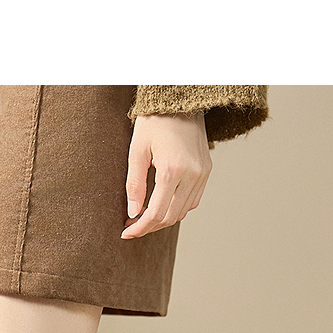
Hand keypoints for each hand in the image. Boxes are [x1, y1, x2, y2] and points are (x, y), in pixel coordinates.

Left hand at [122, 111, 211, 238]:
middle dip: (150, 226)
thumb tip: (133, 213)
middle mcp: (191, 175)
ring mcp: (202, 174)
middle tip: (132, 226)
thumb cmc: (155, 121)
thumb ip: (134, 184)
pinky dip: (177, 208)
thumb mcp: (136, 150)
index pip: (156, 213)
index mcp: (171, 169)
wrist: (181, 100)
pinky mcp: (206, 171)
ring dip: (163, 219)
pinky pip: (193, 201)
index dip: (140, 227)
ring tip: (145, 215)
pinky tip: (162, 204)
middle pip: (170, 217)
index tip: (126, 232)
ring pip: (182, 212)